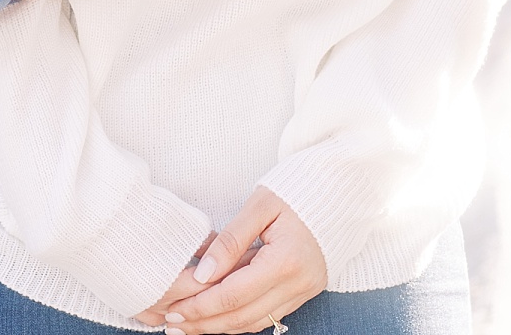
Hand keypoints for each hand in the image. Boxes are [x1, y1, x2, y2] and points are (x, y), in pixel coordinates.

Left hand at [137, 188, 325, 331]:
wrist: (336, 190)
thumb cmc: (294, 190)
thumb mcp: (259, 205)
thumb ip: (230, 240)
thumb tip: (202, 273)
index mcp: (287, 261)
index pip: (235, 294)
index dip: (202, 305)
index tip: (174, 308)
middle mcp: (298, 285)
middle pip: (244, 316)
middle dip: (206, 323)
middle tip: (173, 323)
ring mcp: (304, 292)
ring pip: (256, 322)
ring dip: (220, 327)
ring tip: (189, 325)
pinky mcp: (303, 293)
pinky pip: (267, 315)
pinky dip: (240, 319)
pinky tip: (217, 318)